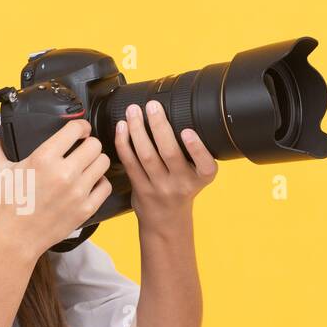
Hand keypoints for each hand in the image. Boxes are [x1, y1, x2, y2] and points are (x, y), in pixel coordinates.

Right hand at [0, 118, 111, 260]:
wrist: (15, 238)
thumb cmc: (6, 206)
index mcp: (43, 158)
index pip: (76, 129)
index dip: (81, 126)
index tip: (80, 129)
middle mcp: (64, 173)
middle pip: (95, 145)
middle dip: (89, 143)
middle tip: (82, 148)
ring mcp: (77, 192)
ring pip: (103, 163)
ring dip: (96, 161)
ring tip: (87, 165)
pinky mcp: (85, 208)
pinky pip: (105, 186)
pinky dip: (100, 183)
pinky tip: (90, 183)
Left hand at [115, 100, 217, 226]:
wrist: (166, 220)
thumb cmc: (182, 189)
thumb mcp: (197, 174)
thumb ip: (193, 153)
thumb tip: (180, 113)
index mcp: (201, 178)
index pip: (204, 164)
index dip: (196, 148)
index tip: (188, 131)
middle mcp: (181, 183)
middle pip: (169, 153)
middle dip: (159, 127)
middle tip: (152, 106)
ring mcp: (159, 187)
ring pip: (146, 156)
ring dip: (138, 130)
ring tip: (133, 111)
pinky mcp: (140, 189)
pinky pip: (130, 163)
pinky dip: (124, 143)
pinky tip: (122, 128)